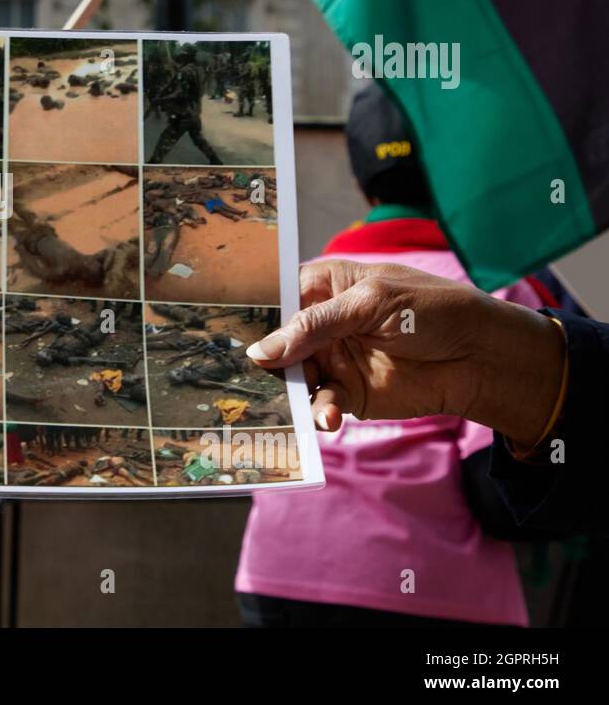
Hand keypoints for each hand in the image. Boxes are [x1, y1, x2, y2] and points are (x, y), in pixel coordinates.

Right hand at [246, 260, 564, 446]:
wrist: (484, 357)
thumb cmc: (434, 310)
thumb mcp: (371, 302)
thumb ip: (315, 324)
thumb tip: (261, 351)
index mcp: (324, 286)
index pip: (276, 296)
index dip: (250, 311)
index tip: (220, 327)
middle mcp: (320, 324)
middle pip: (275, 342)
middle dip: (260, 359)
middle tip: (236, 374)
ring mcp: (333, 360)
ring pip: (292, 378)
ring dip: (286, 392)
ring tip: (286, 403)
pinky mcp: (349, 394)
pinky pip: (320, 405)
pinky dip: (318, 413)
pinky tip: (327, 418)